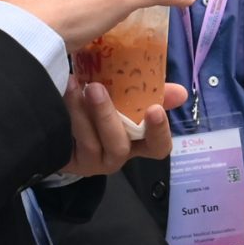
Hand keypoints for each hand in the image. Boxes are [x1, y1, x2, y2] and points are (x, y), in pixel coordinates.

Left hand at [61, 80, 190, 178]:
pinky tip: (68, 91)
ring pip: (93, 142)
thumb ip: (151, 92)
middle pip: (120, 147)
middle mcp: (116, 154)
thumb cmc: (100, 103)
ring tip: (76, 84)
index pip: (157, 146)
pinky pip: (73, 139)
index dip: (159, 132)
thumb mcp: (125, 95)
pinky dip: (72, 113)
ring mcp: (93, 160)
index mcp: (137, 141)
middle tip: (97, 88)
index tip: (155, 109)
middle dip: (107, 117)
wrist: (62, 117)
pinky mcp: (72, 160)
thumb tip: (181, 92)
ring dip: (83, 111)